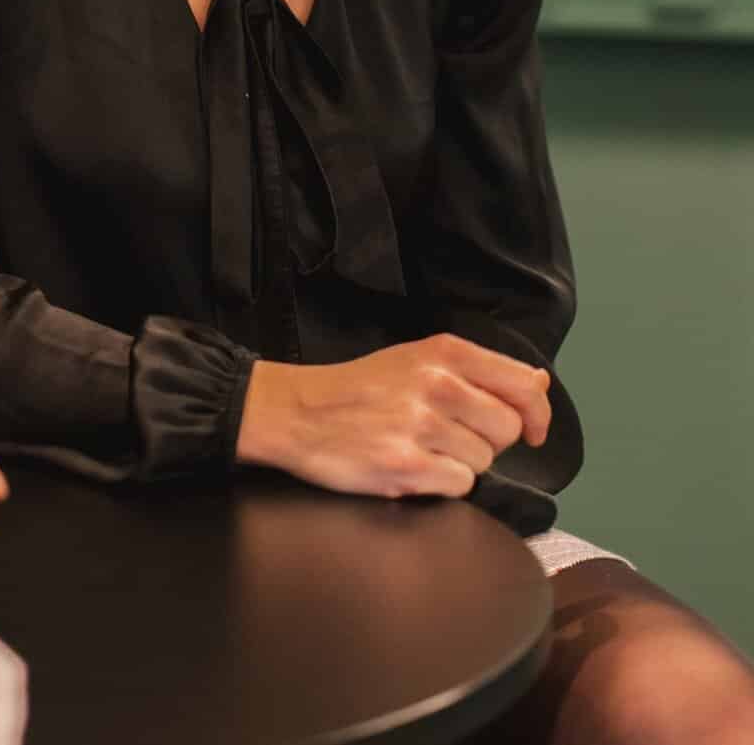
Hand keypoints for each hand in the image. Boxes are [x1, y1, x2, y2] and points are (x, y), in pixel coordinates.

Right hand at [236, 333, 551, 499]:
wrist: (299, 411)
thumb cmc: (362, 387)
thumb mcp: (419, 359)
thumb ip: (481, 371)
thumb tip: (539, 381)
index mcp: (444, 353)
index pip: (522, 385)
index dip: (536, 413)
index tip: (531, 430)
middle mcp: (437, 384)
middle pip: (506, 429)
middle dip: (488, 440)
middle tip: (452, 436)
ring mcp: (421, 425)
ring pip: (483, 461)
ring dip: (460, 463)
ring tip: (423, 448)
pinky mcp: (406, 465)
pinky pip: (459, 486)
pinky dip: (442, 483)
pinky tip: (413, 466)